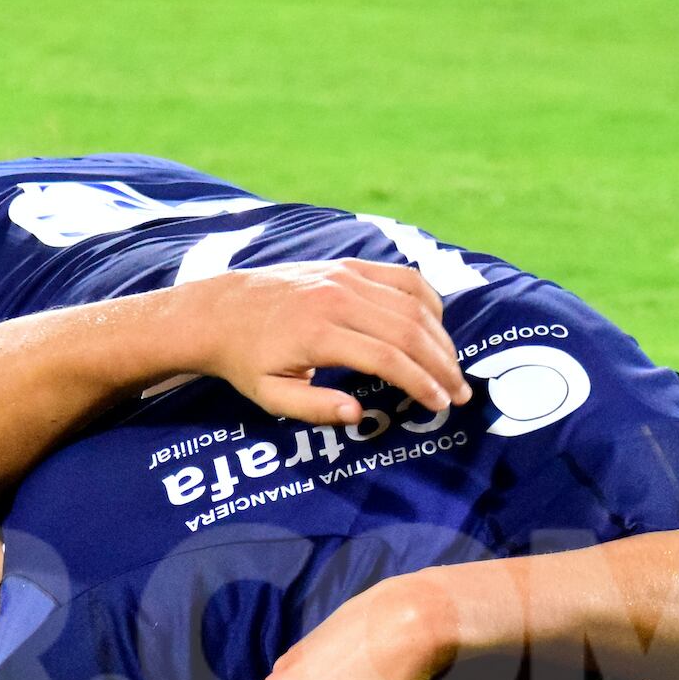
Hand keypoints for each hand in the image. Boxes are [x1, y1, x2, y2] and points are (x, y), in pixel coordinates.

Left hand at [187, 260, 470, 423]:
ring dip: (440, 336)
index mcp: (318, 333)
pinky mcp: (348, 265)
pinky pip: (402, 276)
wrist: (219, 310)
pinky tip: (436, 327)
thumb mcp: (269, 395)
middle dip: (441, 364)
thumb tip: (358, 414)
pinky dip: (427, 300)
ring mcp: (345, 276)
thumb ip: (314, 407)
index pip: (387, 358)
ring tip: (453, 367)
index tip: (440, 404)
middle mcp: (337, 298)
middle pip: (408, 329)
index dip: (420, 383)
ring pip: (412, 302)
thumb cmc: (245, 361)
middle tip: (459, 393)